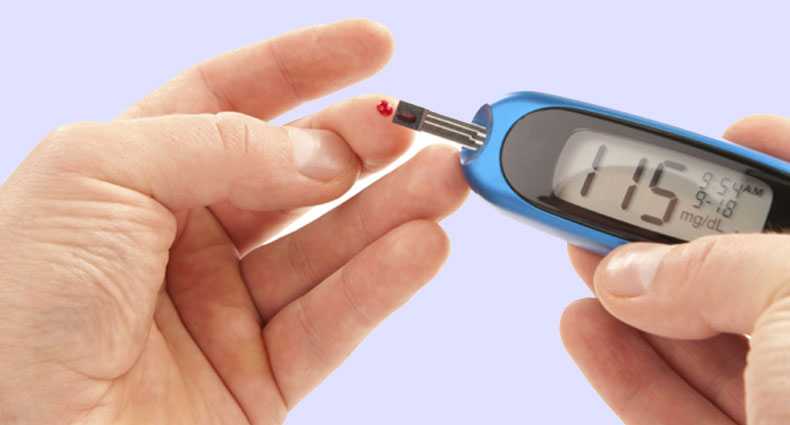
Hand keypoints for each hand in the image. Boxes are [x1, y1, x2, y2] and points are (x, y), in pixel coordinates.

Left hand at [0, 19, 468, 423]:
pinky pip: (331, 323)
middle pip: (291, 174)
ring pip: (325, 249)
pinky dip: (381, 283)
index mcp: (130, 177)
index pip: (230, 100)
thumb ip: (212, 144)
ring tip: (443, 180)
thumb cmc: (9, 314)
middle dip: (358, 142)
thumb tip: (317, 152)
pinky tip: (421, 245)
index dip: (303, 67)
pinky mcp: (254, 380)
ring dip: (391, 211)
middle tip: (413, 123)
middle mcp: (180, 240)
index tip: (374, 46)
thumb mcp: (91, 176)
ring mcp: (220, 311)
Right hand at [561, 114, 789, 424]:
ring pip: (704, 340)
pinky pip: (675, 406)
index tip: (724, 135)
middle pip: (747, 272)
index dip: (775, 160)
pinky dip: (623, 367)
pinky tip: (583, 326)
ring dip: (633, 300)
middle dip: (673, 237)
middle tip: (609, 205)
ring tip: (577, 261)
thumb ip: (707, 267)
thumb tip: (632, 269)